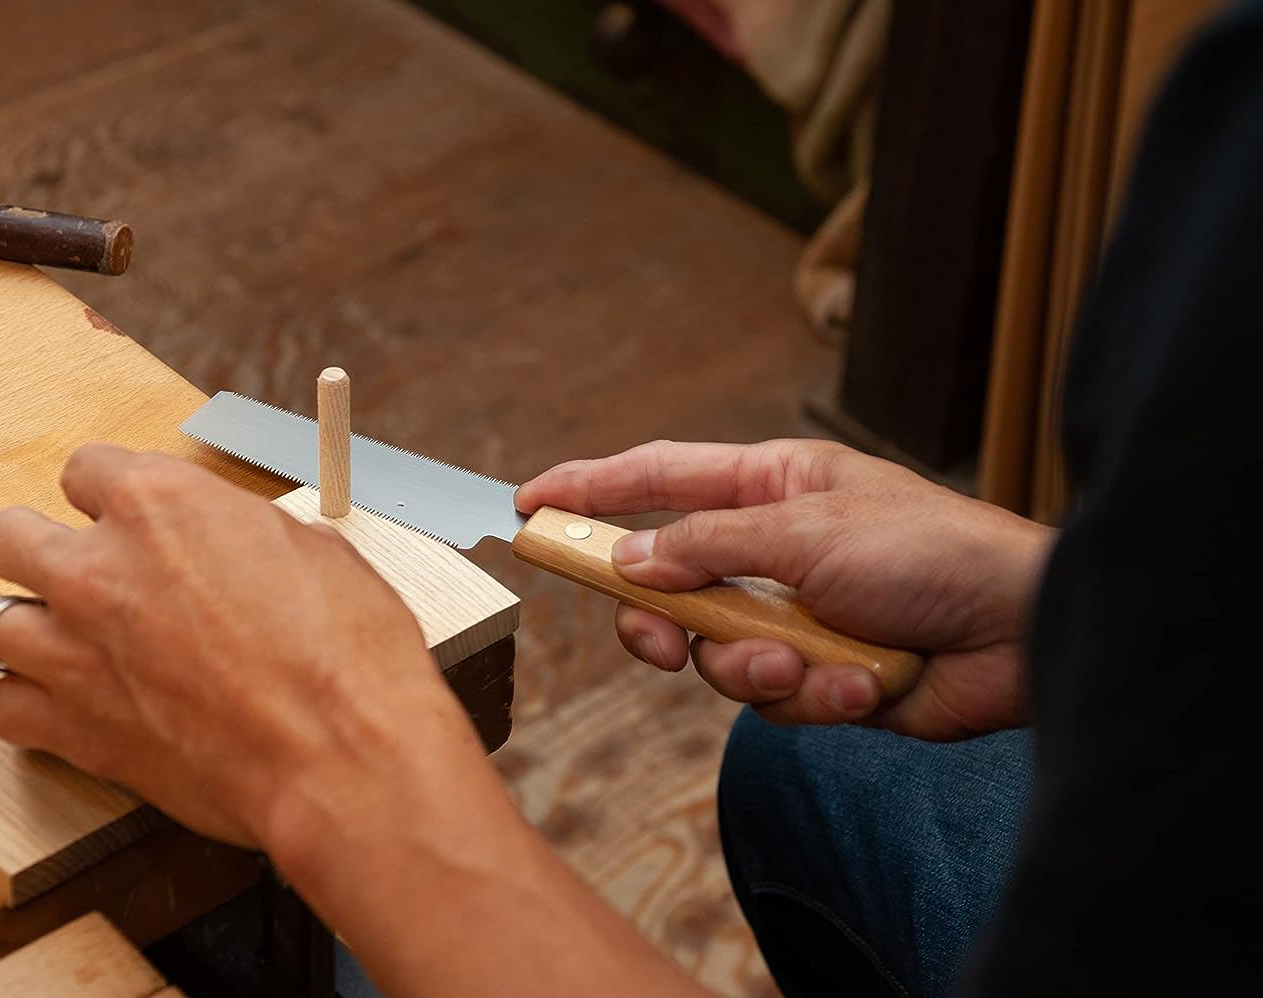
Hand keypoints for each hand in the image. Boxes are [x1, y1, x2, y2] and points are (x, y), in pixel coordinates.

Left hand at [0, 444, 483, 864]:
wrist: (340, 757)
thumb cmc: (349, 657)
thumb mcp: (318, 555)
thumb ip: (253, 538)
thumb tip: (250, 546)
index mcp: (163, 504)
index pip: (84, 469)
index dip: (106, 495)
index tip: (118, 518)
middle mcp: (100, 566)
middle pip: (7, 535)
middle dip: (36, 550)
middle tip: (74, 576)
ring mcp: (73, 648)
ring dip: (14, 625)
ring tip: (50, 640)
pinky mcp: (70, 727)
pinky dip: (23, 706)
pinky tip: (59, 707)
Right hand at [516, 440, 1053, 739]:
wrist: (1023, 635)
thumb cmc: (933, 554)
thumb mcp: (809, 532)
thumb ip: (708, 545)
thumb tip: (629, 561)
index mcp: (770, 486)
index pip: (657, 478)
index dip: (588, 488)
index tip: (528, 503)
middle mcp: (771, 549)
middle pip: (667, 583)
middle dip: (662, 621)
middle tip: (659, 639)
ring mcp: (792, 615)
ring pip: (713, 653)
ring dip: (756, 666)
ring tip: (806, 662)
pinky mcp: (818, 676)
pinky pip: (772, 697)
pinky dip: (813, 697)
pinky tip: (863, 687)